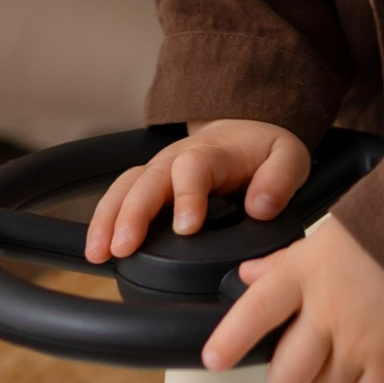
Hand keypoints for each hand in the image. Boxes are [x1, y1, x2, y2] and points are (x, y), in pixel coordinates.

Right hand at [85, 119, 310, 263]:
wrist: (244, 130)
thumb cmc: (264, 151)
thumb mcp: (288, 157)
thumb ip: (279, 181)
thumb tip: (261, 207)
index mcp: (214, 152)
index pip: (194, 168)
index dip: (187, 196)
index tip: (187, 228)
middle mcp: (178, 158)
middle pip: (148, 180)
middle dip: (132, 214)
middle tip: (123, 247)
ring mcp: (158, 169)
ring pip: (125, 187)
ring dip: (108, 219)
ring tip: (98, 252)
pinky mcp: (147, 183)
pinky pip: (119, 196)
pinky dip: (103, 221)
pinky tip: (95, 249)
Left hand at [202, 211, 383, 382]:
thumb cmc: (382, 237)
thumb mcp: (322, 241)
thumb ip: (281, 265)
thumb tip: (245, 277)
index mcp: (304, 275)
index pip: (256, 311)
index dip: (230, 339)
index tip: (214, 360)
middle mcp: (329, 311)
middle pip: (286, 375)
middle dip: (287, 376)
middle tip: (302, 359)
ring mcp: (361, 341)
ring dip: (331, 376)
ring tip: (351, 343)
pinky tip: (372, 357)